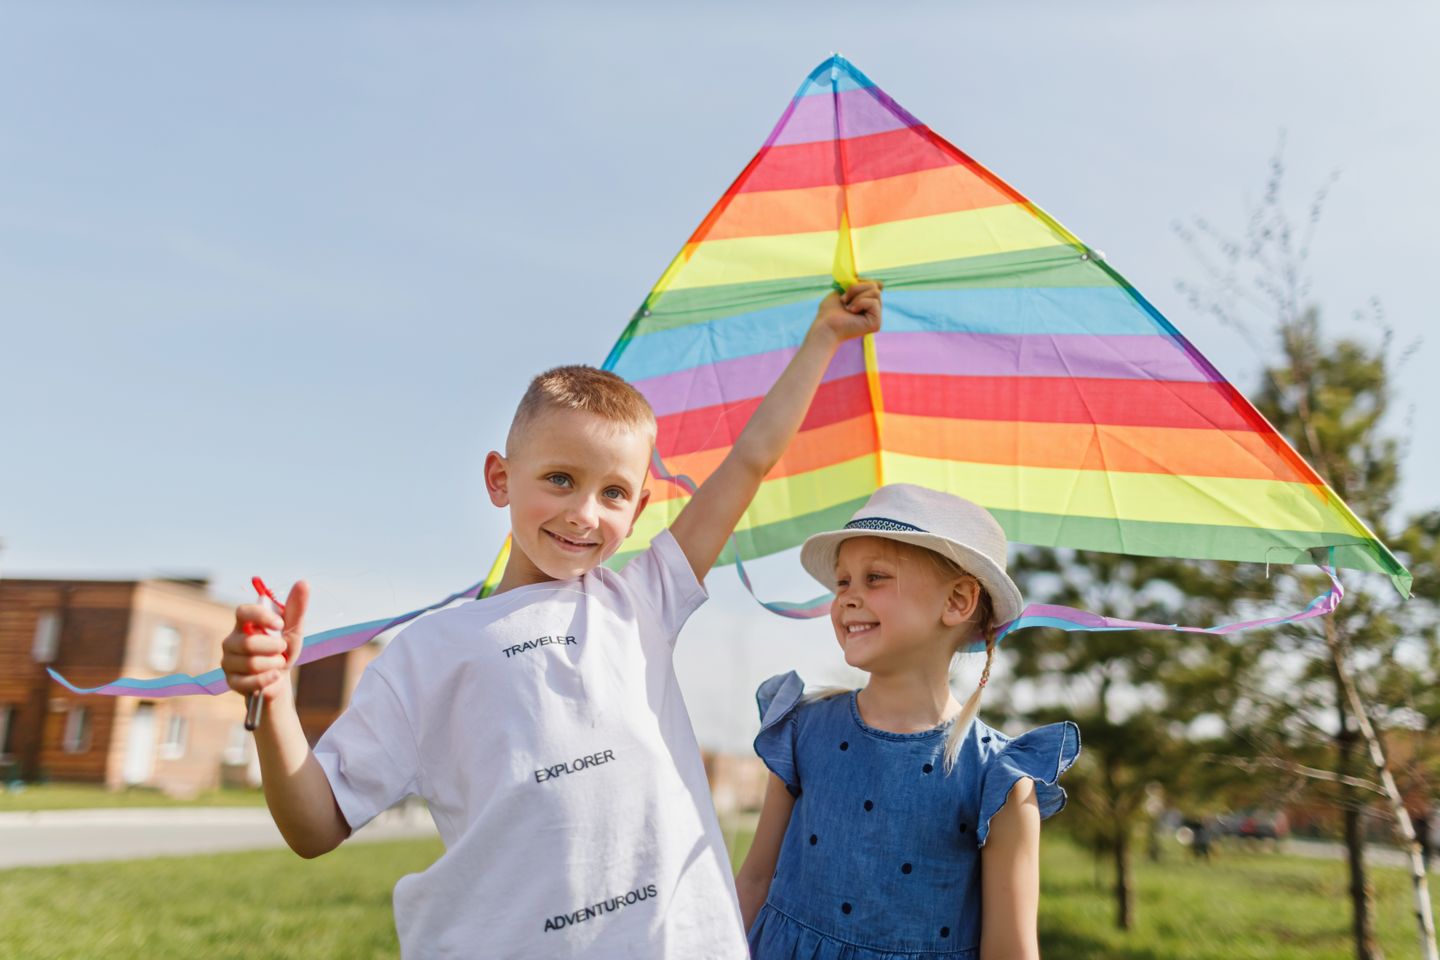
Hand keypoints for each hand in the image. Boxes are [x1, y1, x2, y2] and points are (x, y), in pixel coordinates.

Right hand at [221, 581, 309, 702]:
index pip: (242, 612)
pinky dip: (267, 679)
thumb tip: (303, 582)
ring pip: (251, 663)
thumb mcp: (293, 629)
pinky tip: (274, 676)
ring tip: (278, 663)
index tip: (280, 624)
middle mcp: (232, 640)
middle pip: (248, 643)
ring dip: (274, 664)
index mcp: (245, 623)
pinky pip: (249, 682)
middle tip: (282, 649)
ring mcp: (229, 661)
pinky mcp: (231, 681)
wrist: (280, 678)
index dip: (261, 616)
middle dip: (274, 647)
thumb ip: (296, 607)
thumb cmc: (283, 649)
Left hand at [812, 280, 881, 343]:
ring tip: (847, 308)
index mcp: (866, 303)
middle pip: (875, 286)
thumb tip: (881, 284)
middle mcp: (873, 311)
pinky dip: (860, 303)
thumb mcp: (842, 291)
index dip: (862, 282)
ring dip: (857, 297)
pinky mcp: (876, 323)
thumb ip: (859, 285)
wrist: (825, 326)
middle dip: (856, 289)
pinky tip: (852, 312)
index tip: (847, 288)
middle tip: (844, 300)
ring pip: (876, 292)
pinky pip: (874, 303)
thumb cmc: (829, 312)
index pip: (875, 285)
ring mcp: (876, 317)